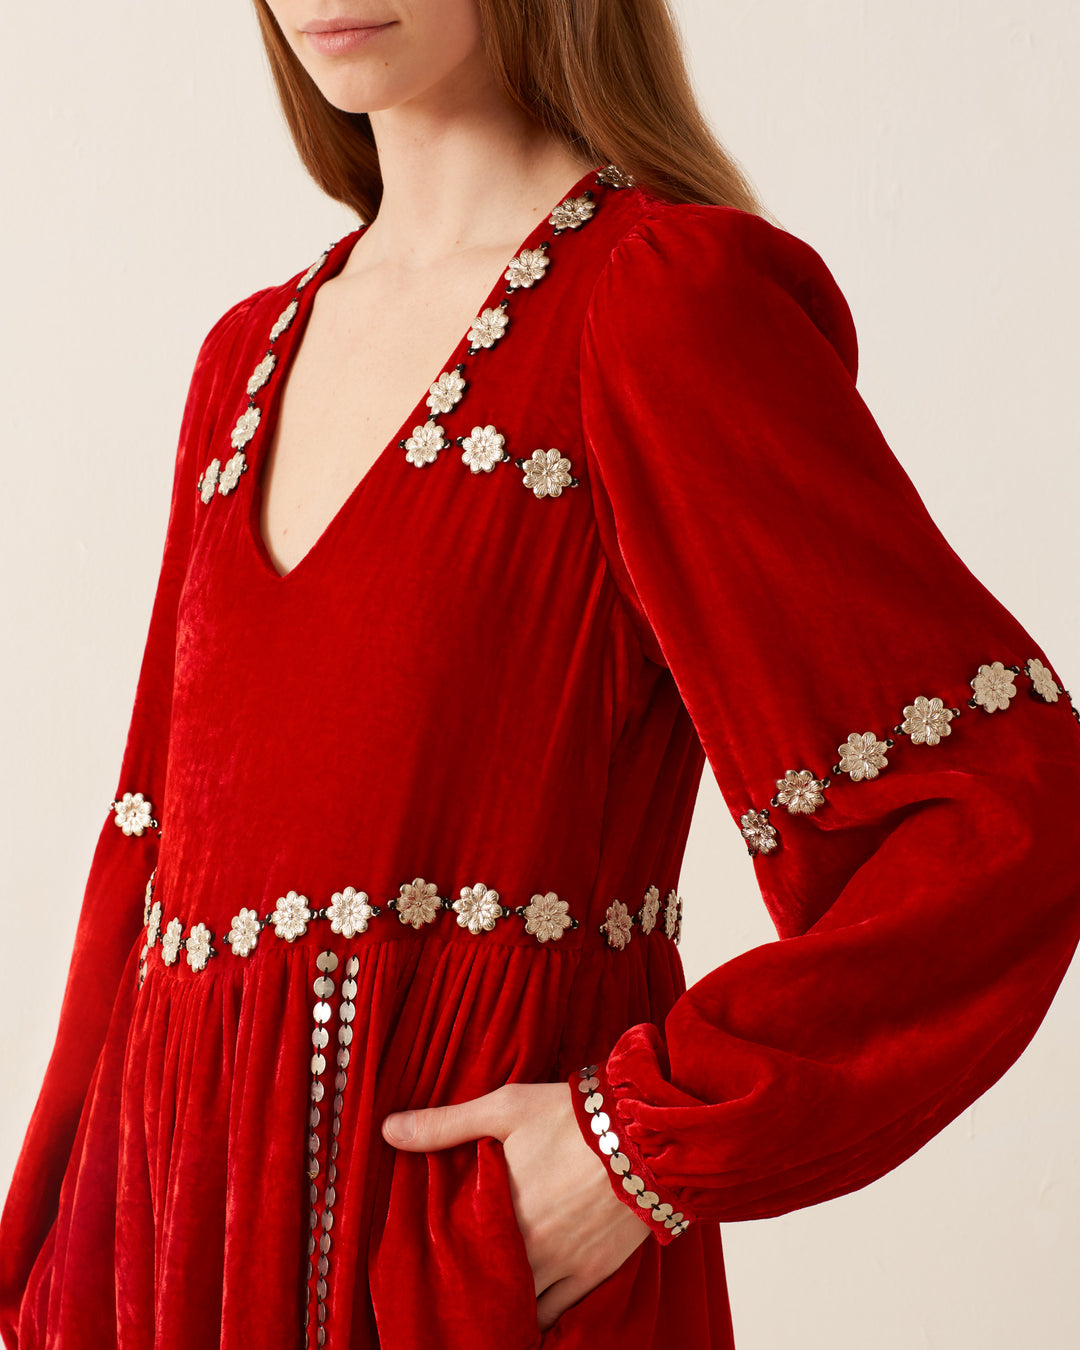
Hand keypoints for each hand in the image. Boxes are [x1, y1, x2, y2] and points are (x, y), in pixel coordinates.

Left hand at [382, 1081, 650, 1329]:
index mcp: (496, 1210)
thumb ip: (445, 1124)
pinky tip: (522, 1312)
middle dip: (468, 1286)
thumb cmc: (568, 1116)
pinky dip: (536, 1317)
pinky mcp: (591, 1274)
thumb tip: (387, 1130)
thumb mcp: (504, 1106)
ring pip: (517, 1306)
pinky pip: (555, 1314)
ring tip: (485, 1300)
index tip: (427, 1260)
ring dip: (500, 1303)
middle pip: (483, 1285)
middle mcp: (525, 1248)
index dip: (438, 1260)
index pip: (451, 1252)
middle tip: (453, 1286)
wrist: (642, 1135)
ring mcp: (560, 1266)